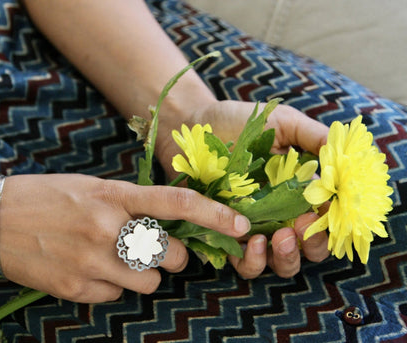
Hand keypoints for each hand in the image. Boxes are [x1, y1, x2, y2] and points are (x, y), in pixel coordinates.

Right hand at [0, 174, 249, 302]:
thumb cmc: (46, 196)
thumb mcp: (91, 187)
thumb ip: (129, 204)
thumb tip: (164, 225)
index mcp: (112, 194)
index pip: (174, 203)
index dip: (213, 214)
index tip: (240, 225)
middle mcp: (106, 227)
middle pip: (170, 254)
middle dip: (171, 255)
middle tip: (155, 248)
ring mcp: (90, 261)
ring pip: (148, 281)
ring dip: (141, 273)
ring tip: (115, 259)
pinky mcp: (75, 288)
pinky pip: (115, 296)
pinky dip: (110, 286)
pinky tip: (88, 269)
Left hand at [156, 99, 330, 277]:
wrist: (194, 125)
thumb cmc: (238, 122)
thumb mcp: (283, 123)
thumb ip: (315, 138)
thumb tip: (346, 162)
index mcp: (297, 192)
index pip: (324, 220)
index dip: (330, 223)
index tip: (323, 212)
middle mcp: (278, 215)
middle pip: (307, 248)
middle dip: (311, 245)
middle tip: (299, 229)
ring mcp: (252, 227)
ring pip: (278, 262)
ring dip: (285, 258)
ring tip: (278, 238)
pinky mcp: (224, 234)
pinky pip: (242, 261)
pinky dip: (252, 260)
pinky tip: (252, 241)